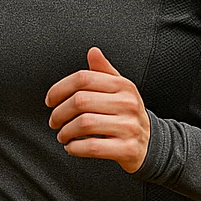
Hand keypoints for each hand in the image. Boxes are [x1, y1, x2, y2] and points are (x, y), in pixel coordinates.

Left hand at [45, 46, 149, 173]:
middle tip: (54, 121)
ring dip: (65, 132)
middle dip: (59, 113)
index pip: (83, 79)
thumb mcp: (119, 90)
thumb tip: (93, 52)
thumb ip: (103, 71)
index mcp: (123, 85)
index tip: (50, 100)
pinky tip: (72, 147)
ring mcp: (129, 126)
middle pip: (80, 101)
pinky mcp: (127, 148)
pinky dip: (75, 148)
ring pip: (84, 124)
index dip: (60, 89)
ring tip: (62, 135)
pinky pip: (92, 146)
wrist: (150, 142)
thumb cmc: (126, 114)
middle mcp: (127, 103)